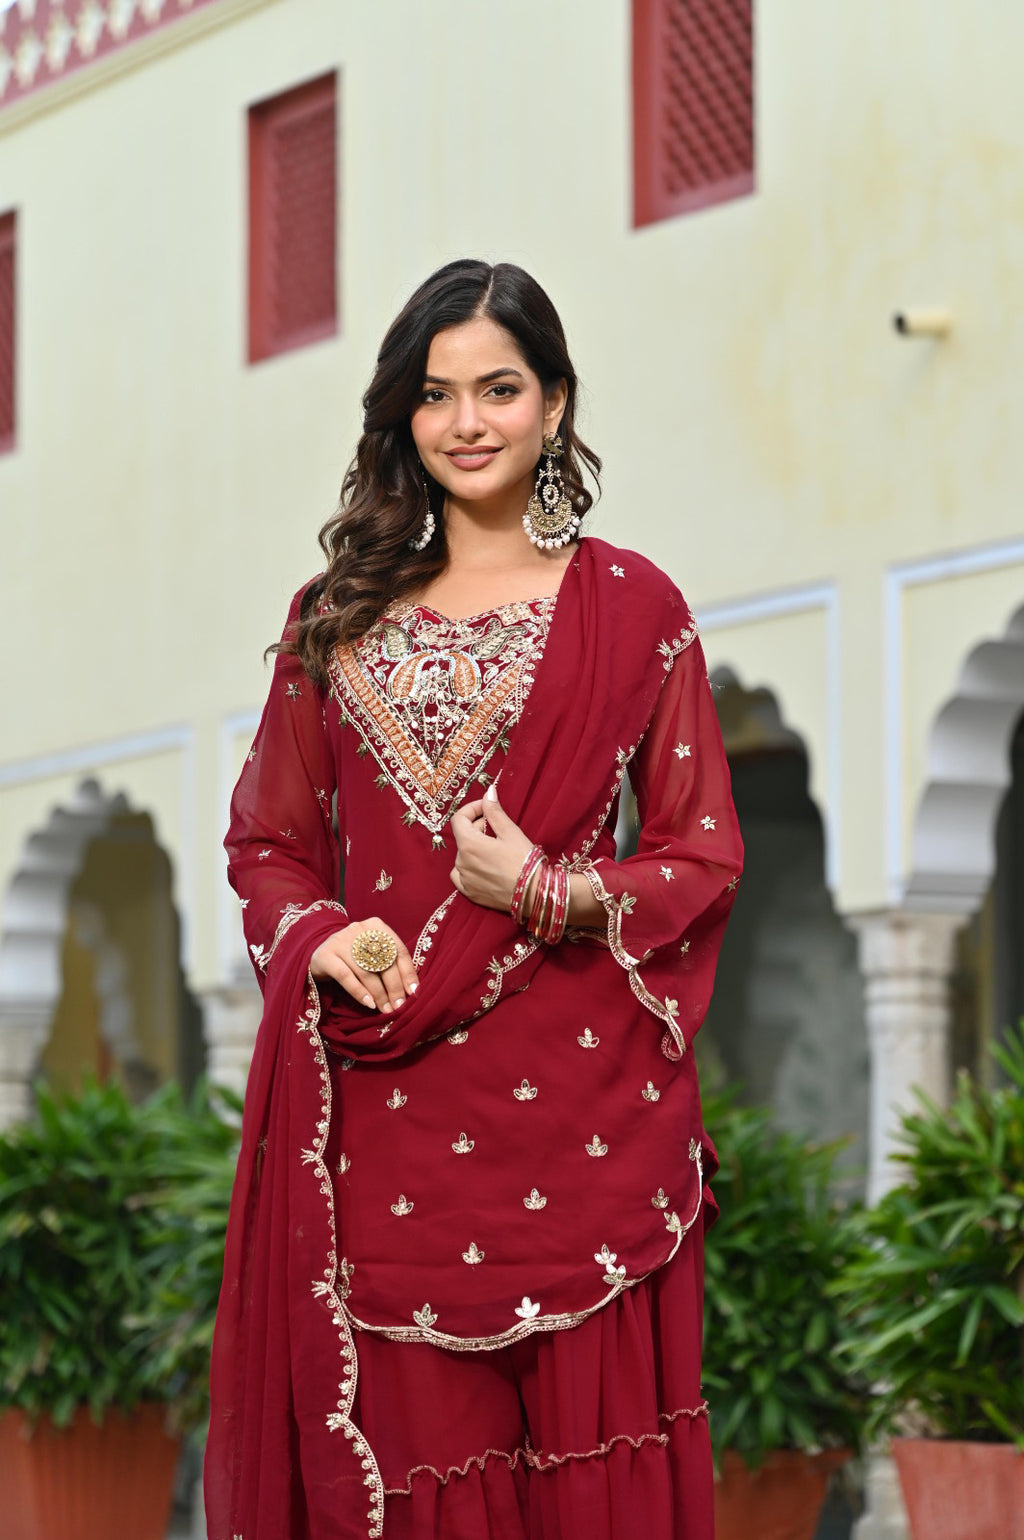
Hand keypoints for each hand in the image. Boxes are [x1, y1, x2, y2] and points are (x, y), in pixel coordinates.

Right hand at [310, 919, 417, 1013]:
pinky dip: (359, 992)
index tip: (413, 993)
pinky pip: (346, 977)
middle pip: (384, 961)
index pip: (398, 950)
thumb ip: (389, 963)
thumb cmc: (353, 956)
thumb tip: (411, 990)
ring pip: (366, 971)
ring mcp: (341, 941)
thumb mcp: (372, 954)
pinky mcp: (326, 955)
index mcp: (376, 926)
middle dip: (394, 987)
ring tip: (385, 1009)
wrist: (318, 953)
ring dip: (379, 994)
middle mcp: (359, 929)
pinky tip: (369, 1004)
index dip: (408, 972)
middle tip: (399, 1006)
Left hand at [449, 784, 534, 912]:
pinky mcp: (470, 893)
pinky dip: (470, 867)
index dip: (471, 809)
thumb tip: (488, 792)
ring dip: (476, 848)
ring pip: (464, 855)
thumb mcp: (510, 832)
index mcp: (469, 844)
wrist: (535, 894)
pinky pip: (462, 875)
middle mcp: (461, 862)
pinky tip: (486, 867)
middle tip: (499, 829)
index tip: (486, 808)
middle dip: (478, 828)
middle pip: (463, 837)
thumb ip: (494, 812)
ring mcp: (464, 879)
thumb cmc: (525, 861)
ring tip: (496, 850)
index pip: (458, 819)